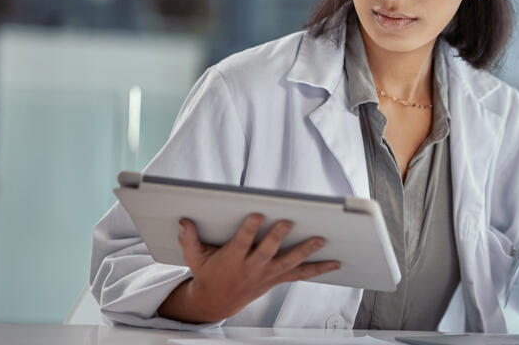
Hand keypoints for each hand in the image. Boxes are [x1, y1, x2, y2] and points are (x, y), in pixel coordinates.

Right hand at [160, 214, 340, 321]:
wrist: (216, 302)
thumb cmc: (208, 274)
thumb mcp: (194, 257)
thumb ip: (189, 239)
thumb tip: (184, 221)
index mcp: (232, 260)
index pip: (241, 243)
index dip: (249, 229)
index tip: (256, 214)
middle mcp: (252, 268)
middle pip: (267, 252)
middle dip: (278, 237)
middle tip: (288, 222)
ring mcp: (267, 275)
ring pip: (289, 263)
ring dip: (306, 251)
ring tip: (320, 239)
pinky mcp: (277, 279)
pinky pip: (300, 274)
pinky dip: (318, 269)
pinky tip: (334, 262)